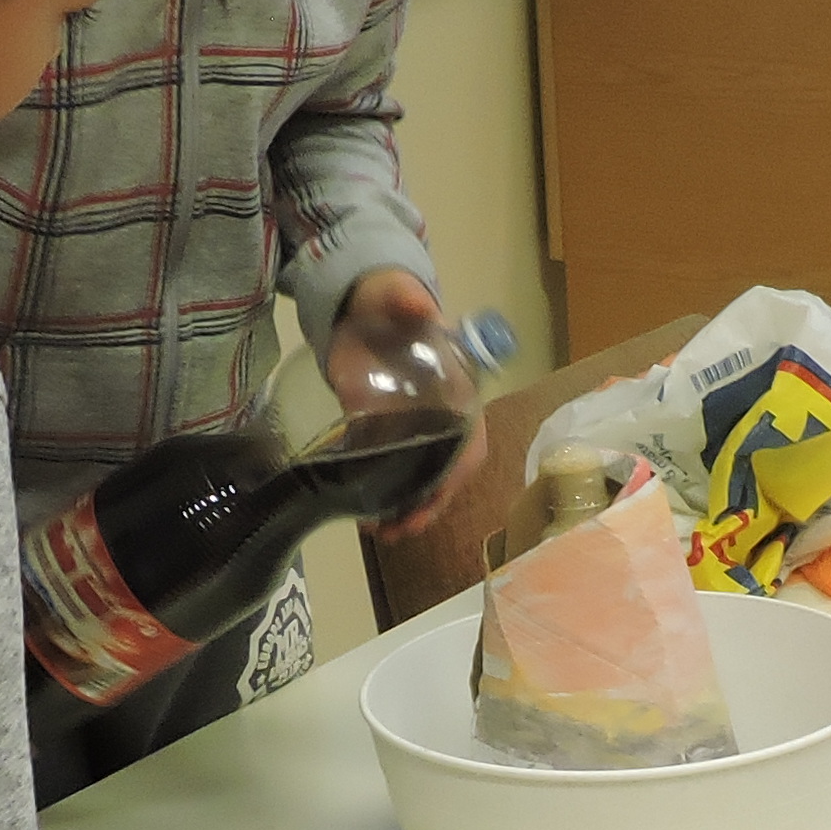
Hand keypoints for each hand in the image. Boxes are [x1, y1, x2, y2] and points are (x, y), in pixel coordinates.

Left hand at [328, 269, 487, 540]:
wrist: (361, 309)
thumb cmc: (387, 302)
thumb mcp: (393, 296)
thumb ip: (405, 300)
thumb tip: (421, 307)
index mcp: (455, 389)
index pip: (469, 438)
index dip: (458, 468)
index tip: (440, 492)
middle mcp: (440, 418)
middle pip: (448, 472)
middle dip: (430, 504)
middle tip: (402, 528)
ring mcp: (413, 433)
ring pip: (423, 483)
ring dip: (407, 512)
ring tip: (381, 533)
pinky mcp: (385, 437)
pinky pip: (394, 478)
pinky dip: (384, 502)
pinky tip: (366, 521)